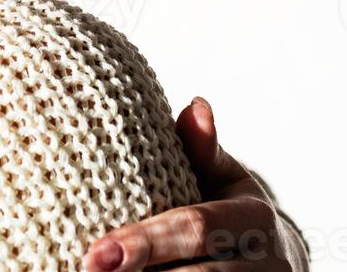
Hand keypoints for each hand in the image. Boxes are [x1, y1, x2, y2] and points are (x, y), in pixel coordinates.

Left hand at [82, 96, 303, 271]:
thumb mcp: (222, 173)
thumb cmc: (227, 203)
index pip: (195, 229)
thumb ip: (203, 148)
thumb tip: (196, 105)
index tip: (98, 252)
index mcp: (254, 218)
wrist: (271, 257)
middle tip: (89, 269)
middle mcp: (265, 263)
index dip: (147, 241)